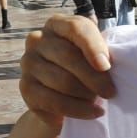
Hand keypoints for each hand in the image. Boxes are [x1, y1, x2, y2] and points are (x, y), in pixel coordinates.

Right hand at [20, 13, 113, 128]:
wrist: (63, 97)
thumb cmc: (84, 69)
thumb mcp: (94, 55)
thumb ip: (100, 53)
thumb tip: (105, 66)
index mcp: (57, 24)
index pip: (75, 28)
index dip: (93, 46)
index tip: (107, 66)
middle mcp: (37, 39)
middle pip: (68, 56)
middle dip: (94, 78)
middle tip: (110, 92)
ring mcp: (28, 63)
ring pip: (62, 81)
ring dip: (86, 95)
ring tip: (99, 102)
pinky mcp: (25, 87)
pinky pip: (53, 101)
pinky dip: (77, 110)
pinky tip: (92, 112)